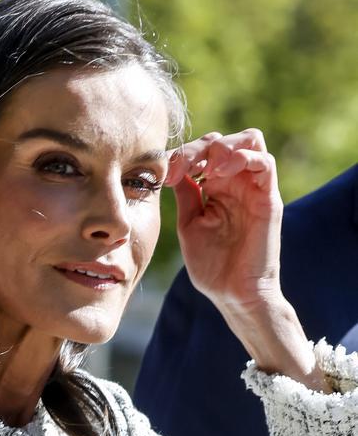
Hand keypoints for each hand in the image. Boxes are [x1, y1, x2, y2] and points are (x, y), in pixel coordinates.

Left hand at [165, 129, 282, 311]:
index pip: (204, 153)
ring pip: (249, 140)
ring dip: (224, 146)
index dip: (183, 154)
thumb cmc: (213, 268)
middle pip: (224, 141)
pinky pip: (265, 162)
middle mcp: (236, 184)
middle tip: (183, 166)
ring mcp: (254, 189)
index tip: (166, 172)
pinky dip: (243, 157)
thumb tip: (173, 169)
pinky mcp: (268, 199)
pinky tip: (220, 173)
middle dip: (200, 147)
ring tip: (206, 168)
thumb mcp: (190, 226)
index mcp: (216, 189)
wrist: (234, 295)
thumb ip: (186, 196)